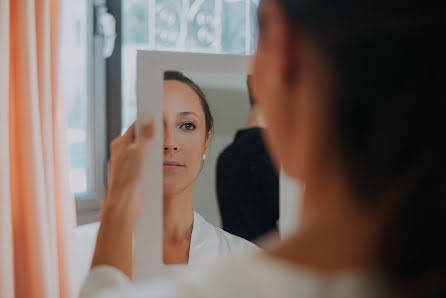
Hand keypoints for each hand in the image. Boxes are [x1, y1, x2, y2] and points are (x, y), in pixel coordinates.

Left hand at [91, 116, 153, 279]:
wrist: (124, 204)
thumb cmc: (128, 178)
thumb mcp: (140, 151)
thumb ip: (146, 135)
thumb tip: (149, 118)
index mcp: (120, 144)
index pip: (136, 126)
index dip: (149, 120)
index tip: (160, 115)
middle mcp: (123, 153)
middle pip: (141, 138)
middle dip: (154, 135)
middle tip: (166, 131)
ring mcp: (128, 164)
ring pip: (145, 152)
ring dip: (155, 150)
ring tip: (165, 148)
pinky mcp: (134, 175)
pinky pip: (146, 163)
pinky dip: (155, 162)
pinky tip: (162, 163)